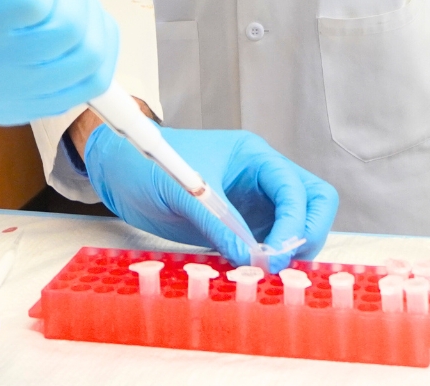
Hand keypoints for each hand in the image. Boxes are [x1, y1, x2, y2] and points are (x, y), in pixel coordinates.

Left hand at [84, 124, 337, 270]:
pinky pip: (266, 244)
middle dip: (307, 233)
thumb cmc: (145, 163)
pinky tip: (251, 274)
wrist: (117, 170)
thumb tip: (251, 258)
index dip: (291, 222)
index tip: (274, 253)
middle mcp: (261, 178)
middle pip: (312, 202)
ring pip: (296, 226)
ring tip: (265, 273)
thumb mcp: (181, 190)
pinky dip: (266, 260)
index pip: (293, 187)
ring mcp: (253, 203)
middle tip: (283, 263)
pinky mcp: (239, 225)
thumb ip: (218, 222)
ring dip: (289, 250)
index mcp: (253, 157)